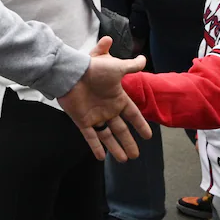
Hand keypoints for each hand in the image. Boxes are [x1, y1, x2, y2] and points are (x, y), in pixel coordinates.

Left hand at [57, 37, 152, 160]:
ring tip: (124, 160)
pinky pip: (90, 136)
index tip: (148, 136)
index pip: (132, 115)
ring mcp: (94, 116)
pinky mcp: (82, 121)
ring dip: (115, 148)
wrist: (71, 73)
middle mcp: (107, 109)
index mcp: (117, 98)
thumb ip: (131, 66)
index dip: (140, 125)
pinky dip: (95, 147)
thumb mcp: (116, 67)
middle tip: (136, 155)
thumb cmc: (94, 69)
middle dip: (129, 142)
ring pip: (107, 136)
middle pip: (121, 129)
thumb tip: (143, 59)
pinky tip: (101, 157)